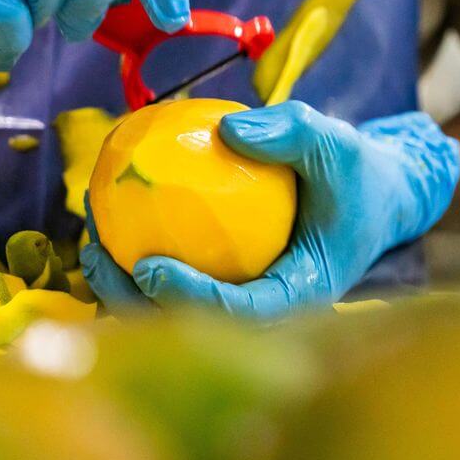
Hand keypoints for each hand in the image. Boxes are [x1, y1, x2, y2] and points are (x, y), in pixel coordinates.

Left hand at [81, 103, 459, 318]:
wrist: (369, 197)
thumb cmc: (354, 174)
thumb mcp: (336, 144)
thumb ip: (289, 134)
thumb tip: (226, 131)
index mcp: (300, 294)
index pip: (243, 314)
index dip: (192, 301)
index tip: (150, 266)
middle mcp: (266, 310)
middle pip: (192, 328)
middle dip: (136, 304)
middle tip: (99, 257)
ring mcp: (242, 301)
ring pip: (172, 316)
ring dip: (124, 291)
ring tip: (90, 246)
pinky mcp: (224, 285)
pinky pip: (171, 284)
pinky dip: (135, 262)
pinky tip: (105, 227)